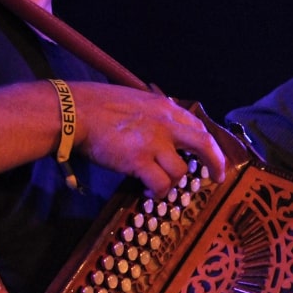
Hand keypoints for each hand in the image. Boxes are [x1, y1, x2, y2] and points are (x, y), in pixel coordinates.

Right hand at [72, 83, 226, 196]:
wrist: (75, 111)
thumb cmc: (98, 104)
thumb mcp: (136, 99)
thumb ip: (154, 113)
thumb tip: (164, 126)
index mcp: (165, 108)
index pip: (197, 126)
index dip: (207, 144)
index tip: (209, 155)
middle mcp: (166, 124)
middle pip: (204, 144)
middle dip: (216, 162)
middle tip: (217, 177)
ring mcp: (154, 143)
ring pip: (180, 171)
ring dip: (172, 183)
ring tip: (159, 186)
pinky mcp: (139, 161)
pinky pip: (160, 184)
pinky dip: (158, 192)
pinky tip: (149, 193)